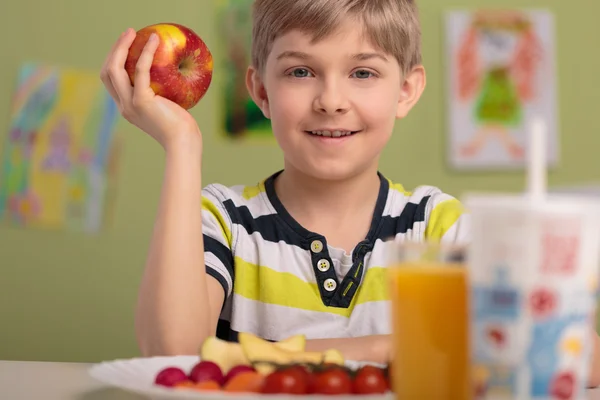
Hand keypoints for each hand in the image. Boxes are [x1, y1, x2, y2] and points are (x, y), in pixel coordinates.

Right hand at [100, 28, 201, 149]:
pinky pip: (141, 70)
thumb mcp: (167, 109)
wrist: (183, 143)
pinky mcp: (141, 101)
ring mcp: (130, 104)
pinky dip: (146, 52)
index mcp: (127, 108)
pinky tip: (155, 41)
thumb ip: (161, 95)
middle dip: (114, 50)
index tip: (126, 46)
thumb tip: (171, 75)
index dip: (114, 61)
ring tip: (134, 32)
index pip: (111, 81)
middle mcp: (123, 106)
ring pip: (115, 68)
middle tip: (129, 33)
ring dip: (122, 46)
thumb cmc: (182, 128)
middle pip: (107, 72)